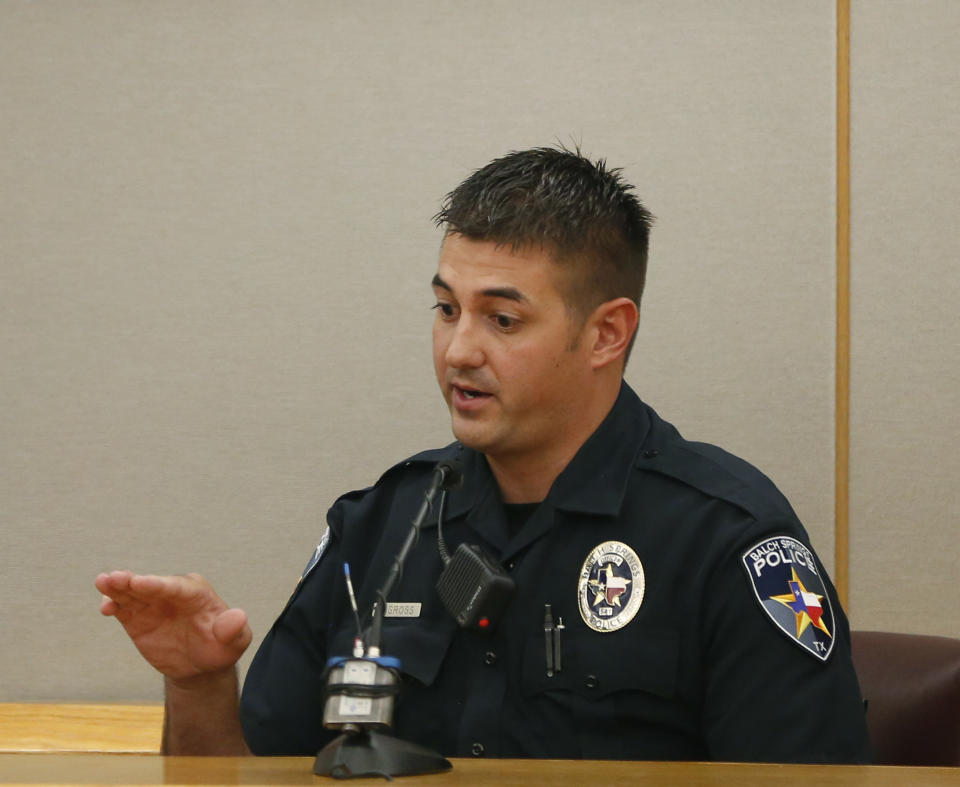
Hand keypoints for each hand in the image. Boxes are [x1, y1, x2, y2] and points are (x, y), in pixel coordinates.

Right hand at [95, 570, 251, 684]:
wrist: (202, 665)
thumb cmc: (222, 647)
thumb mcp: (236, 642)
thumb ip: (234, 630)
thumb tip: (238, 617)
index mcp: (197, 593)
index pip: (176, 587)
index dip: (157, 584)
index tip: (140, 582)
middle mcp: (172, 593)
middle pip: (150, 585)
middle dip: (132, 581)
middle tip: (113, 578)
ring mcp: (153, 604)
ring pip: (132, 592)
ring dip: (117, 588)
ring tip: (102, 582)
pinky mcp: (138, 618)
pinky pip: (123, 608)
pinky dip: (113, 605)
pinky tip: (105, 607)